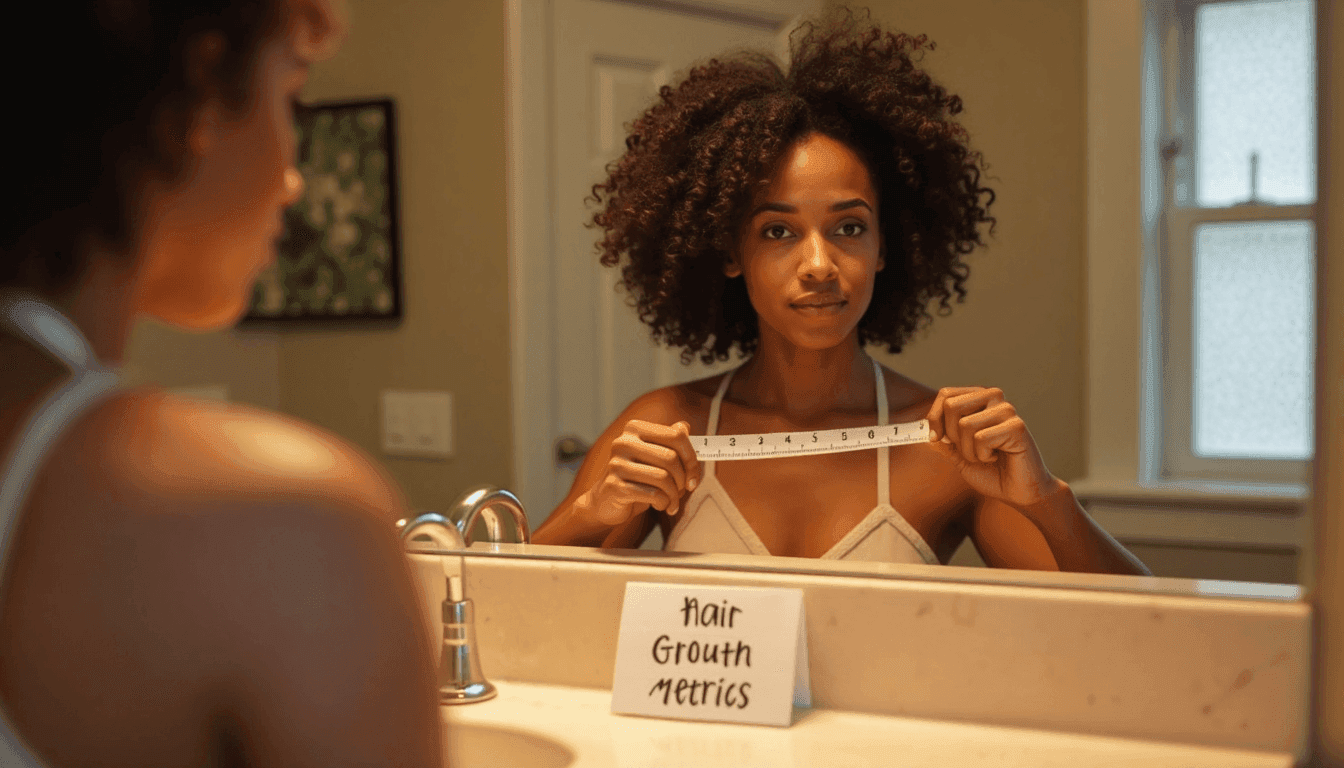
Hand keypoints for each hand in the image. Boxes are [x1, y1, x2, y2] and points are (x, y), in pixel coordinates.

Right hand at [581, 420, 702, 525]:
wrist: (605, 502)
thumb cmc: (635, 478)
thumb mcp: (653, 457)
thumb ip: (668, 440)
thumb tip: (684, 427)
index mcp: (635, 429)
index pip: (676, 436)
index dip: (691, 458)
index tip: (693, 476)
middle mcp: (624, 442)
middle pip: (671, 457)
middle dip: (683, 479)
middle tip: (683, 490)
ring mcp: (617, 464)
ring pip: (663, 478)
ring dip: (674, 495)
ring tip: (672, 501)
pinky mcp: (615, 486)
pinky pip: (653, 495)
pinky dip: (664, 503)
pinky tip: (662, 506)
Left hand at [925, 387, 1059, 507]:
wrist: (1018, 492)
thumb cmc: (992, 472)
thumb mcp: (959, 455)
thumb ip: (942, 441)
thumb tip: (924, 429)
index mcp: (978, 400)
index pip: (946, 394)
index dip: (934, 418)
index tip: (935, 438)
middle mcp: (993, 399)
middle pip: (951, 406)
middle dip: (952, 436)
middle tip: (970, 450)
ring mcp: (1006, 411)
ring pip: (964, 425)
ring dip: (969, 451)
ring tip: (987, 455)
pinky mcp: (1017, 426)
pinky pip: (981, 438)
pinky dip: (983, 455)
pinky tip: (999, 456)